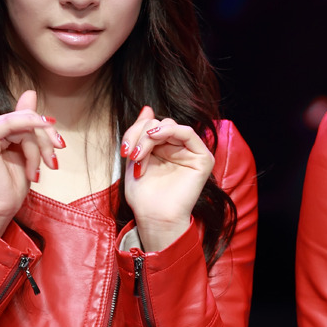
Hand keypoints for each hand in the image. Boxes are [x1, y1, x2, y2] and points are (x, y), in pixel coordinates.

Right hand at [0, 90, 64, 235]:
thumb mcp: (25, 150)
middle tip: (52, 163)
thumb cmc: (10, 185)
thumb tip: (30, 92)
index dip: (46, 130)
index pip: (26, 116)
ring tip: (34, 172)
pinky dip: (30, 144)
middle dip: (45, 141)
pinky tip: (32, 165)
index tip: (59, 147)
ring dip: (37, 150)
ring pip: (25, 124)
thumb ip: (25, 122)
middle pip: (27, 118)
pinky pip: (15, 125)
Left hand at [121, 106, 214, 251]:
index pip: (150, 126)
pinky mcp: (202, 159)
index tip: (124, 150)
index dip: (134, 132)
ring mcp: (190, 153)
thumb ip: (140, 133)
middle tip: (130, 154)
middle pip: (158, 124)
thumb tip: (147, 108)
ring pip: (170, 125)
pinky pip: (188, 133)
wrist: (154, 218)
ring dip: (149, 136)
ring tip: (139, 155)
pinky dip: (170, 130)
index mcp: (162, 149)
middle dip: (140, 135)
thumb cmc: (144, 195)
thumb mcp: (135, 158)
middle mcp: (177, 149)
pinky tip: (157, 137)